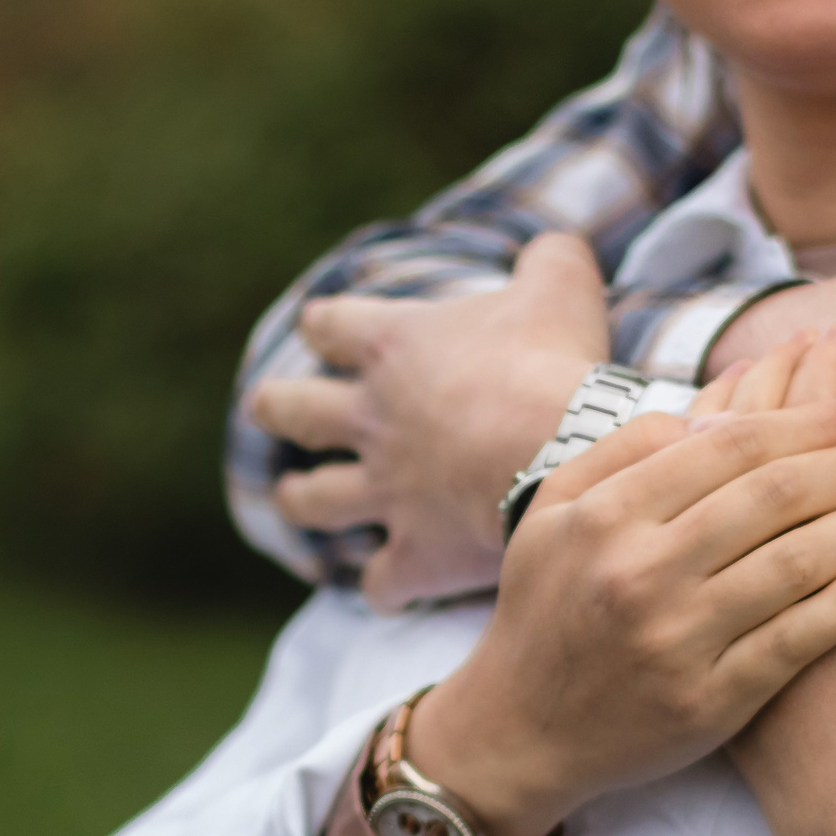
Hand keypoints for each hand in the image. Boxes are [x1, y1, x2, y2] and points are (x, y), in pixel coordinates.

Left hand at [251, 234, 607, 609]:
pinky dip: (382, 584)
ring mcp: (385, 492)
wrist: (565, 455)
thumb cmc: (555, 363)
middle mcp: (371, 420)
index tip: (330, 330)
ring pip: (312, 501)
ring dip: (301, 499)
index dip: (326, 326)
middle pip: (289, 411)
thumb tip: (551, 251)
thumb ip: (547, 259)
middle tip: (270, 409)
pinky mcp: (414, 554)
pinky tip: (389, 585)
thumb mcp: (559, 283)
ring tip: (298, 498)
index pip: (327, 325)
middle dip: (275, 409)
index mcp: (392, 347)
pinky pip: (379, 582)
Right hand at [406, 332, 835, 835]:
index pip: (731, 444)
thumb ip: (629, 450)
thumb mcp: (557, 512)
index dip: (808, 419)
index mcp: (605, 514)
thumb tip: (718, 404)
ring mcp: (677, 641)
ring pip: (795, 560)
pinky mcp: (710, 701)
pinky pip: (799, 638)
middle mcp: (640, 572)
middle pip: (773, 494)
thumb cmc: (547, 608)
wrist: (520, 732)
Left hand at [729, 378, 835, 835]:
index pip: (796, 431)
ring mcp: (692, 590)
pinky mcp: (687, 621)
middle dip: (775, 383)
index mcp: (791, 544)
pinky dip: (703, 480)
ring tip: (763, 374)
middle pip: (738, 440)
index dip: (821, 380)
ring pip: (699, 477)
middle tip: (806, 335)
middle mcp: (720, 559)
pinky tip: (723, 459)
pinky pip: (683, 523)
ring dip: (734, 422)